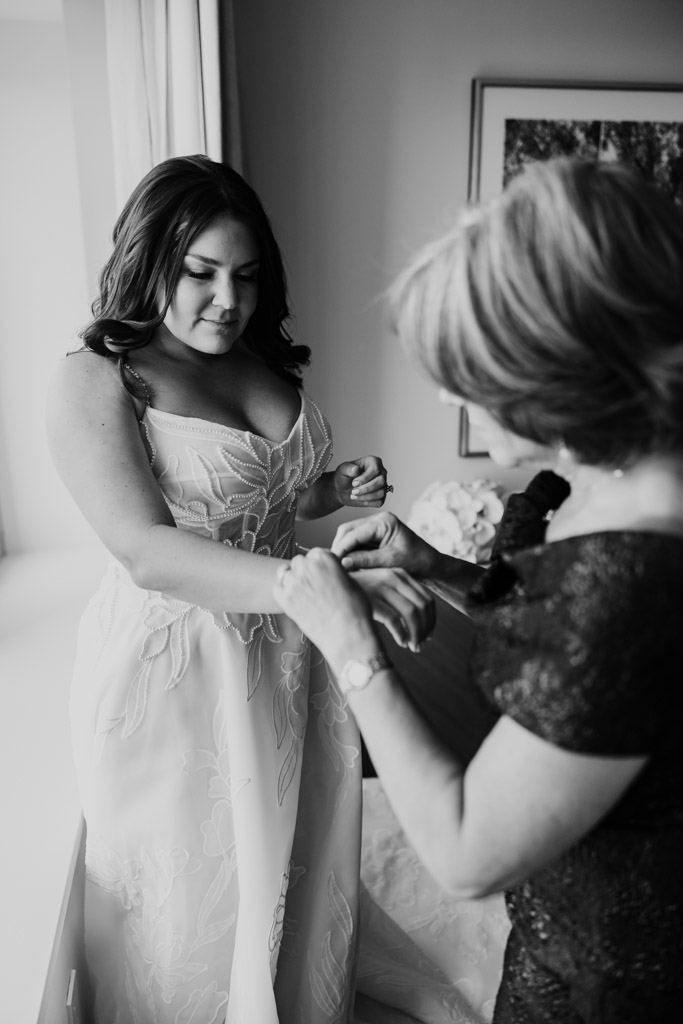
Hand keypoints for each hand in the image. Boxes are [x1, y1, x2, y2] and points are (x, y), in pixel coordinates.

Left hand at [273, 548, 380, 673]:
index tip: (324, 574)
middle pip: (299, 561)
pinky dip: (283, 591)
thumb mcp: (350, 581)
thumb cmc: (355, 610)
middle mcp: (306, 566)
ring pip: (285, 572)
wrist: (348, 636)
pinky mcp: (285, 600)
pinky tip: (295, 599)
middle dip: (306, 570)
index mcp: (324, 558)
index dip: (321, 565)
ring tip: (304, 592)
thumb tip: (326, 571)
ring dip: (292, 578)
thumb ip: (334, 571)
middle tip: (315, 585)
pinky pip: (277, 587)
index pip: (316, 553)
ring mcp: (293, 583)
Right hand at [332, 510, 437, 575]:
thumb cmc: (417, 562)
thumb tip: (343, 562)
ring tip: (338, 569)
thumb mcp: (391, 562)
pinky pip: (355, 544)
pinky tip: (346, 568)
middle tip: (333, 567)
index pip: (354, 532)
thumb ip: (366, 560)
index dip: (341, 548)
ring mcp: (374, 528)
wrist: (430, 565)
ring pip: (349, 537)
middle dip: (339, 548)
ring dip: (343, 552)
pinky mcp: (373, 537)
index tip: (333, 564)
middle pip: (347, 531)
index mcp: (384, 521)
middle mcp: (377, 520)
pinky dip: (349, 555)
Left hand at [333, 456, 391, 507]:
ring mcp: (382, 485)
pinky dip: (368, 502)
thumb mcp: (342, 470)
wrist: (342, 489)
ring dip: (366, 496)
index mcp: (373, 462)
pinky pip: (379, 502)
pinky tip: (359, 499)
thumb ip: (348, 468)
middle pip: (381, 481)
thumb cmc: (344, 477)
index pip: (375, 469)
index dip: (365, 478)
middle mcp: (381, 472)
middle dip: (366, 489)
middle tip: (353, 491)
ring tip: (354, 495)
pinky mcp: (381, 496)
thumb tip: (356, 469)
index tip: (354, 483)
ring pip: (381, 493)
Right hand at [352, 567, 435, 650]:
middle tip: (421, 644)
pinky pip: (394, 619)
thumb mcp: (381, 586)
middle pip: (422, 606)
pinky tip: (401, 642)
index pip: (427, 598)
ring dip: (416, 633)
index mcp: (400, 574)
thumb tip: (418, 618)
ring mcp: (381, 587)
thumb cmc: (356, 591)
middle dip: (426, 628)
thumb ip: (397, 596)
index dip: (431, 619)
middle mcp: (393, 577)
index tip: (428, 634)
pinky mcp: (369, 599)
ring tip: (413, 646)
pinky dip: (401, 633)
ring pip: (411, 613)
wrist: (327, 583)